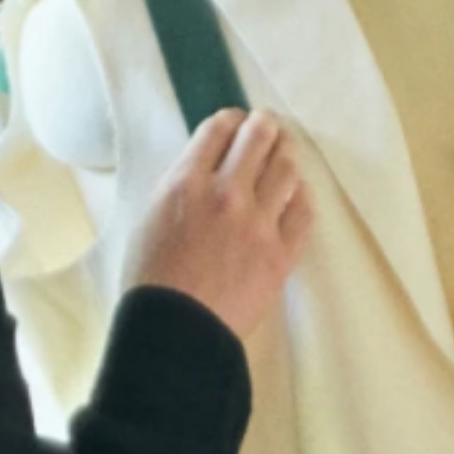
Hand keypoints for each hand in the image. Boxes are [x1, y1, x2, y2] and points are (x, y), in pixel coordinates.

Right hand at [129, 108, 315, 338]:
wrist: (176, 333)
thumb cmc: (152, 281)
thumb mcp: (149, 219)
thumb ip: (181, 186)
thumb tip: (207, 165)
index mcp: (185, 184)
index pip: (218, 129)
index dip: (231, 120)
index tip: (236, 123)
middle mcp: (226, 194)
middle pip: (259, 136)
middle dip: (264, 126)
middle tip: (267, 128)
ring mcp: (258, 223)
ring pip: (287, 167)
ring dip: (284, 157)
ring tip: (281, 158)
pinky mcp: (282, 252)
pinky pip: (304, 210)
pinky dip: (300, 196)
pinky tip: (295, 194)